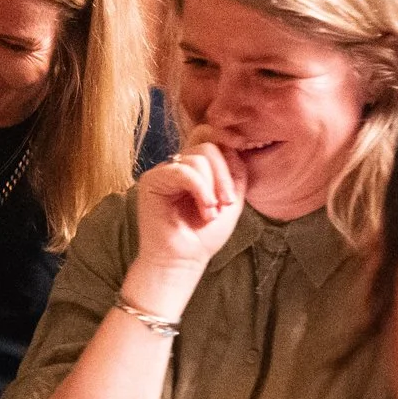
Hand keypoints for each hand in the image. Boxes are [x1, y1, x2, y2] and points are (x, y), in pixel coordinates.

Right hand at [124, 136, 245, 314]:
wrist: (183, 260)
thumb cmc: (204, 236)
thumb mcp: (231, 200)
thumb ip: (235, 172)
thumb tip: (235, 145)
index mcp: (196, 168)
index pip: (209, 137)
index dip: (226, 140)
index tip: (245, 149)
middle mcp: (178, 166)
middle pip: (207, 147)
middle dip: (223, 175)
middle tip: (227, 203)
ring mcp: (164, 172)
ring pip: (198, 159)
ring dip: (212, 188)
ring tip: (210, 213)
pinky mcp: (152, 180)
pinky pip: (183, 171)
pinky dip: (200, 189)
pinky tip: (204, 209)